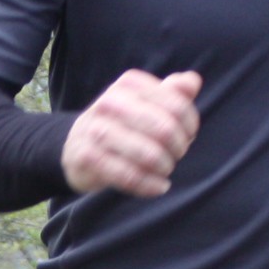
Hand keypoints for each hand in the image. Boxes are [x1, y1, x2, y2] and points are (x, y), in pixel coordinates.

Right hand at [63, 69, 202, 196]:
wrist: (75, 146)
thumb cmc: (121, 123)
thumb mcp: (145, 103)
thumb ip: (172, 92)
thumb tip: (193, 81)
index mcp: (128, 85)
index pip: (177, 104)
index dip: (190, 125)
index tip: (188, 136)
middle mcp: (110, 102)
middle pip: (165, 129)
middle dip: (178, 148)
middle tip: (176, 155)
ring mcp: (97, 130)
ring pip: (149, 154)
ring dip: (165, 167)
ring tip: (165, 170)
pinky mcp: (88, 158)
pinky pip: (130, 176)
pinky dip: (150, 186)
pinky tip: (158, 186)